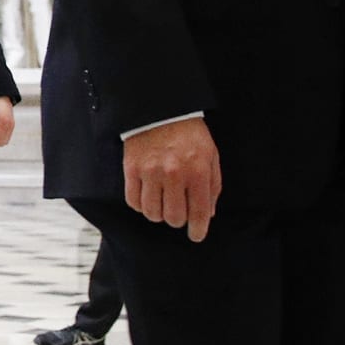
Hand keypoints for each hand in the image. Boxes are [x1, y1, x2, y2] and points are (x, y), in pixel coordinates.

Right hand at [121, 117, 222, 242]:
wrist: (161, 109)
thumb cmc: (189, 133)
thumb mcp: (211, 156)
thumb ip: (213, 186)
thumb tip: (208, 213)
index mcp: (198, 171)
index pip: (199, 212)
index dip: (198, 230)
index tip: (196, 235)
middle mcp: (174, 174)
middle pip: (174, 217)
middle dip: (178, 220)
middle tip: (178, 212)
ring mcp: (150, 172)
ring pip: (152, 213)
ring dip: (158, 214)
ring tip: (162, 204)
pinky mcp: (132, 169)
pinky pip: (133, 201)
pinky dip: (141, 205)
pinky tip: (148, 197)